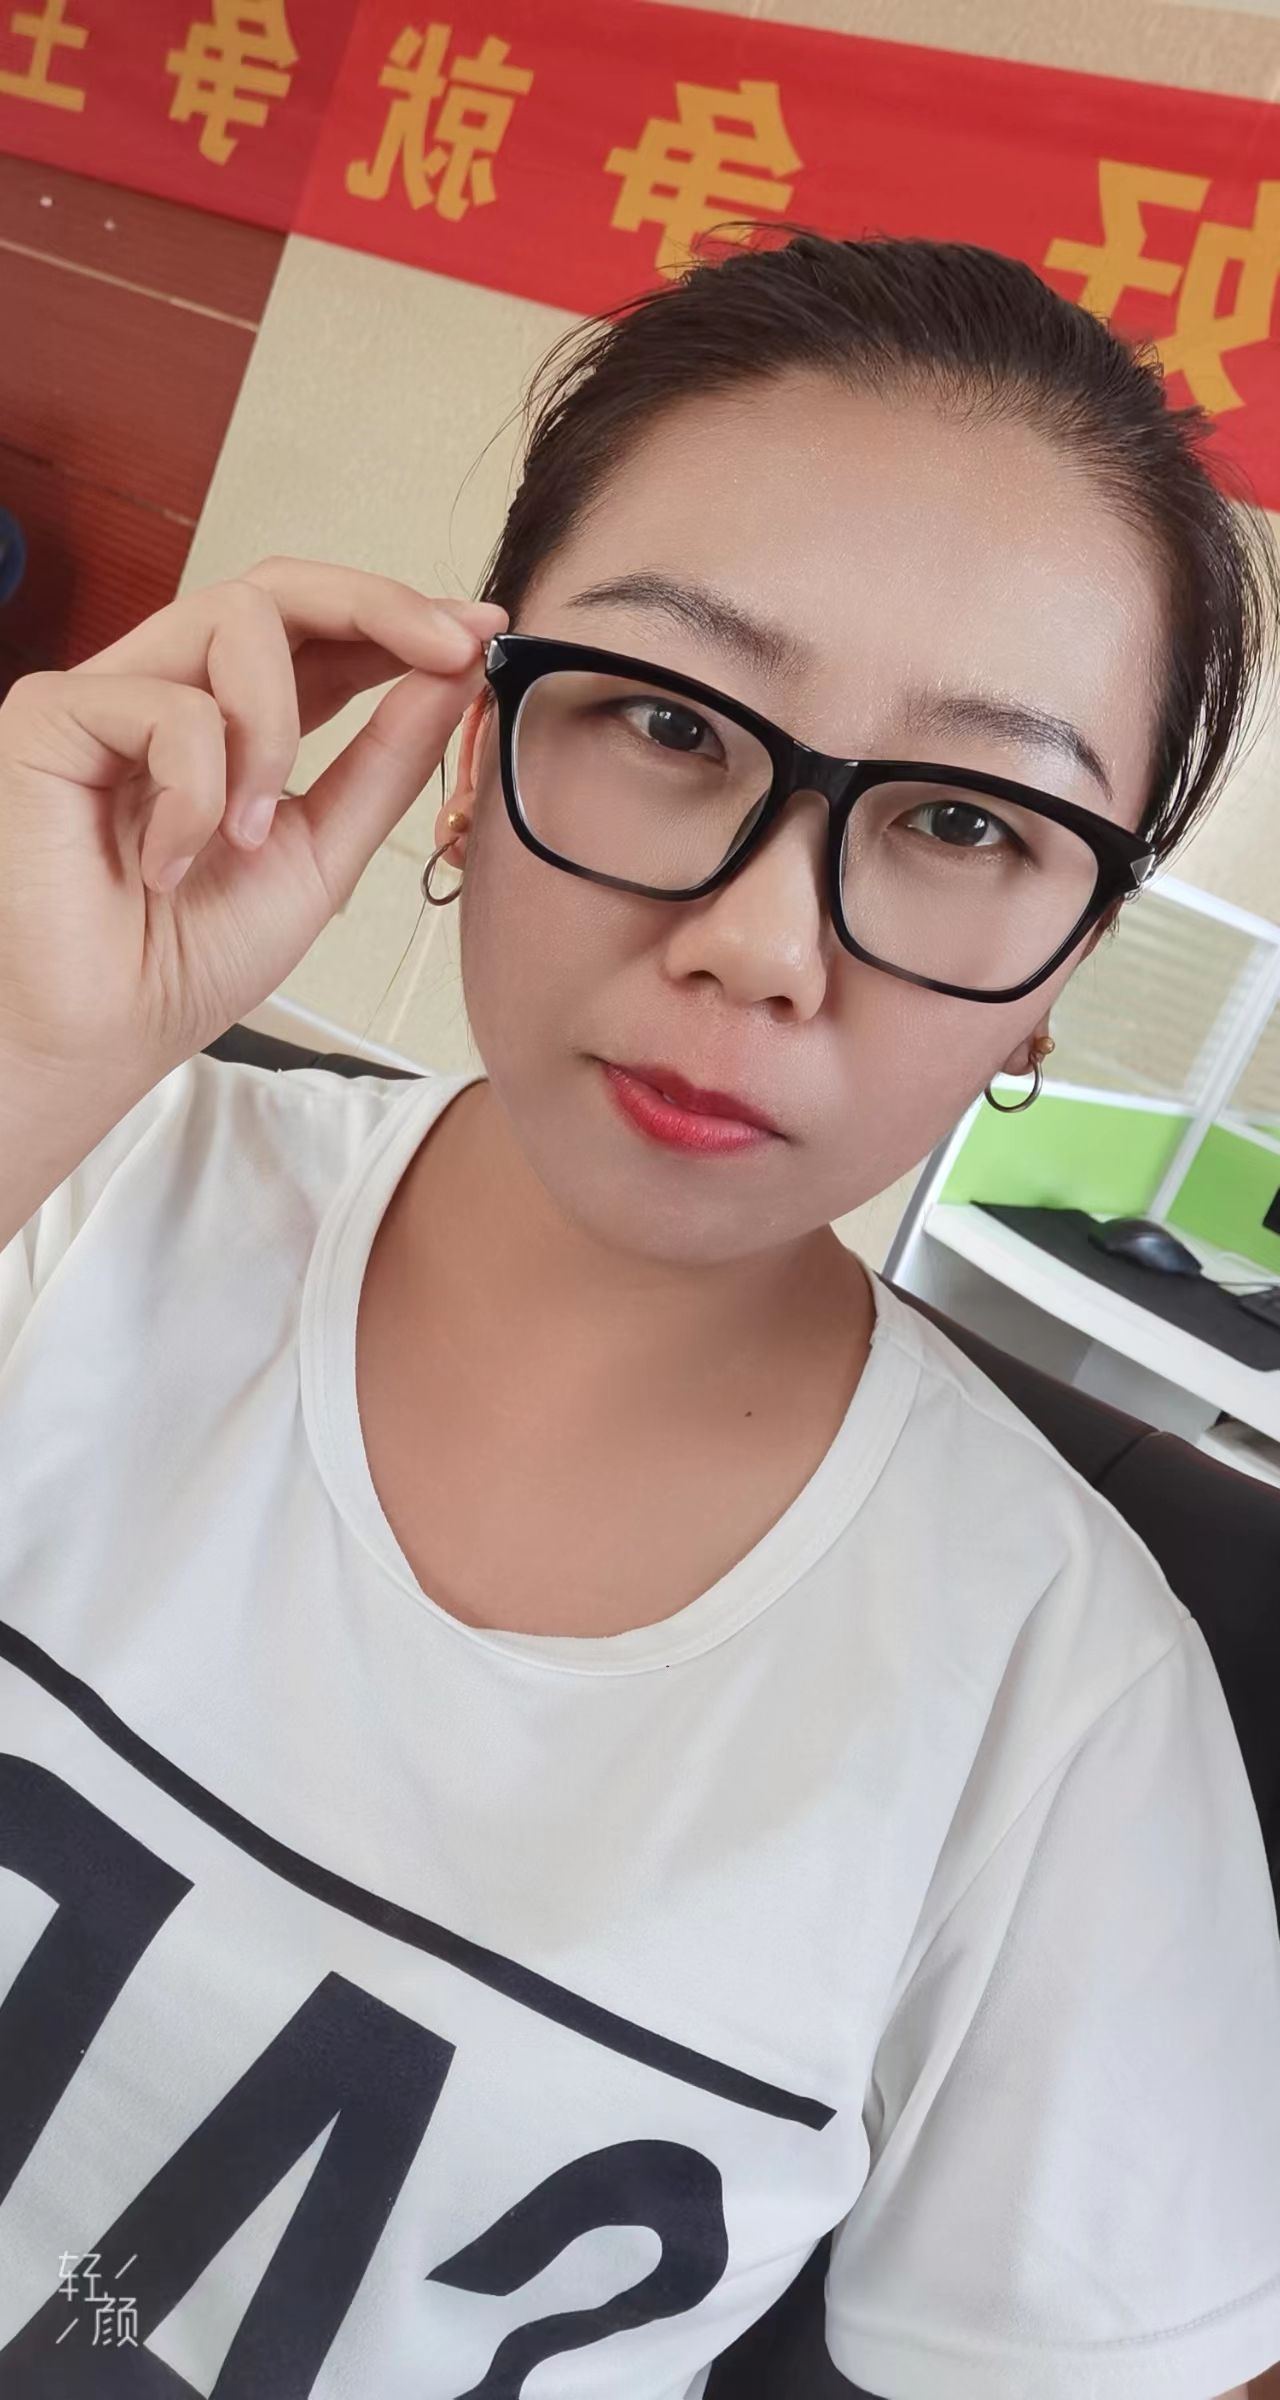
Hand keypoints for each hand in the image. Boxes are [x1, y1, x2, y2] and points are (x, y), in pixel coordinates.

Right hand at [0, 557, 504, 1092]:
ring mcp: (106, 693)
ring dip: (275, 732)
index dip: (400, 617)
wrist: (100, 1040)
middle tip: (444, 651)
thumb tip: (456, 672)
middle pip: (276, 586)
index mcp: (232, 721)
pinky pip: (169, 704)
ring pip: (232, 619)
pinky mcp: (49, 715)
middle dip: (376, 606)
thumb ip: (385, 761)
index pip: (316, 629)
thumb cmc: (186, 962)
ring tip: (249, 835)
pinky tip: (166, 863)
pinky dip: (196, 792)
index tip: (479, 632)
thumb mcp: (322, 854)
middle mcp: (167, 689)